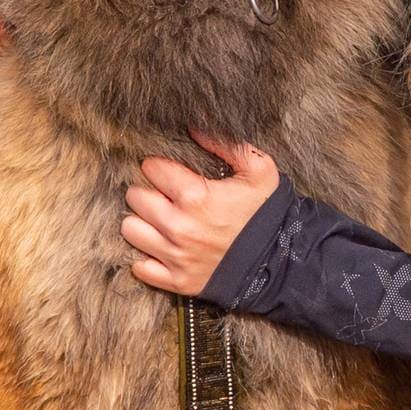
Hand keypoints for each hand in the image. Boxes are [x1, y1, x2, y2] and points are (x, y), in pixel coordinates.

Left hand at [122, 129, 279, 295]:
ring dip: (141, 221)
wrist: (280, 261)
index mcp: (195, 196)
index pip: (152, 168)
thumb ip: (226, 144)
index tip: (169, 171)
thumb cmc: (266, 212)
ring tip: (157, 218)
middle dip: (147, 191)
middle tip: (163, 194)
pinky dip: (146, 256)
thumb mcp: (259, 169)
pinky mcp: (177, 281)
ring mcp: (176, 256)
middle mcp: (179, 226)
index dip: (159, 166)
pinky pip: (140, 267)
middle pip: (135, 197)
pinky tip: (160, 246)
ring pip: (131, 230)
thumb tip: (193, 128)